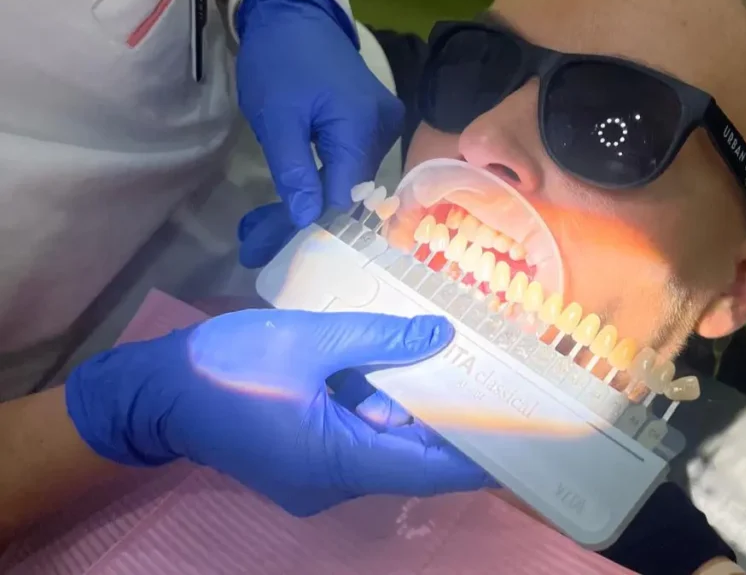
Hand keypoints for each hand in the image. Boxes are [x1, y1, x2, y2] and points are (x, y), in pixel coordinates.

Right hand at [65, 311, 489, 515]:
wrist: (154, 392)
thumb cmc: (228, 365)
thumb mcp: (308, 340)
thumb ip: (378, 338)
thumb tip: (440, 334)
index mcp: (336, 459)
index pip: (427, 469)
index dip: (476, 458)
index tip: (521, 442)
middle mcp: (331, 482)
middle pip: (408, 460)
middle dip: (448, 425)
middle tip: (494, 388)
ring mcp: (313, 478)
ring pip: (381, 449)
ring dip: (411, 415)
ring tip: (455, 371)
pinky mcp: (300, 462)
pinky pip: (354, 442)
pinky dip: (378, 413)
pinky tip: (395, 374)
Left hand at [236, 0, 404, 227]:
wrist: (295, 11)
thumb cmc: (280, 60)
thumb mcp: (276, 118)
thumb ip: (294, 171)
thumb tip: (308, 219)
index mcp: (361, 126)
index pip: (346, 195)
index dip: (316, 220)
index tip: (276, 241)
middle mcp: (384, 128)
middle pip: (352, 188)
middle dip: (312, 211)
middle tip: (260, 236)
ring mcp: (385, 122)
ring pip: (353, 175)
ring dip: (319, 193)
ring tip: (272, 218)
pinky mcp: (376, 118)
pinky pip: (355, 157)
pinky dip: (328, 173)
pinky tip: (302, 184)